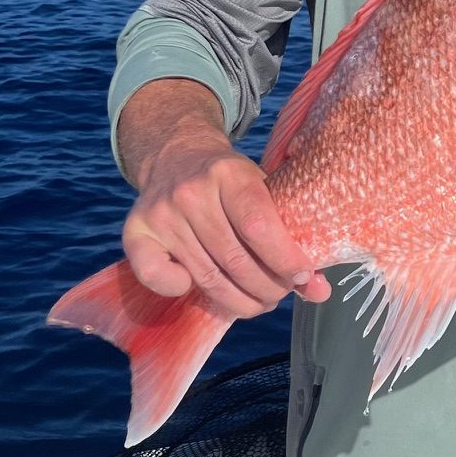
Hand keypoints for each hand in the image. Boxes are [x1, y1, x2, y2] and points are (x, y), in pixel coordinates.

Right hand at [122, 124, 330, 318]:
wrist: (178, 155)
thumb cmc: (232, 183)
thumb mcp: (265, 191)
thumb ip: (291, 237)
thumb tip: (319, 291)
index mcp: (228, 173)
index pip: (258, 226)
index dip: (285, 260)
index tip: (303, 277)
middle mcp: (190, 192)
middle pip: (235, 259)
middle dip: (267, 288)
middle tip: (279, 294)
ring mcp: (160, 213)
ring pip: (207, 277)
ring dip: (240, 301)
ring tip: (258, 301)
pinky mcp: (136, 231)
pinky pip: (157, 278)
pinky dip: (182, 291)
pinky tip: (205, 288)